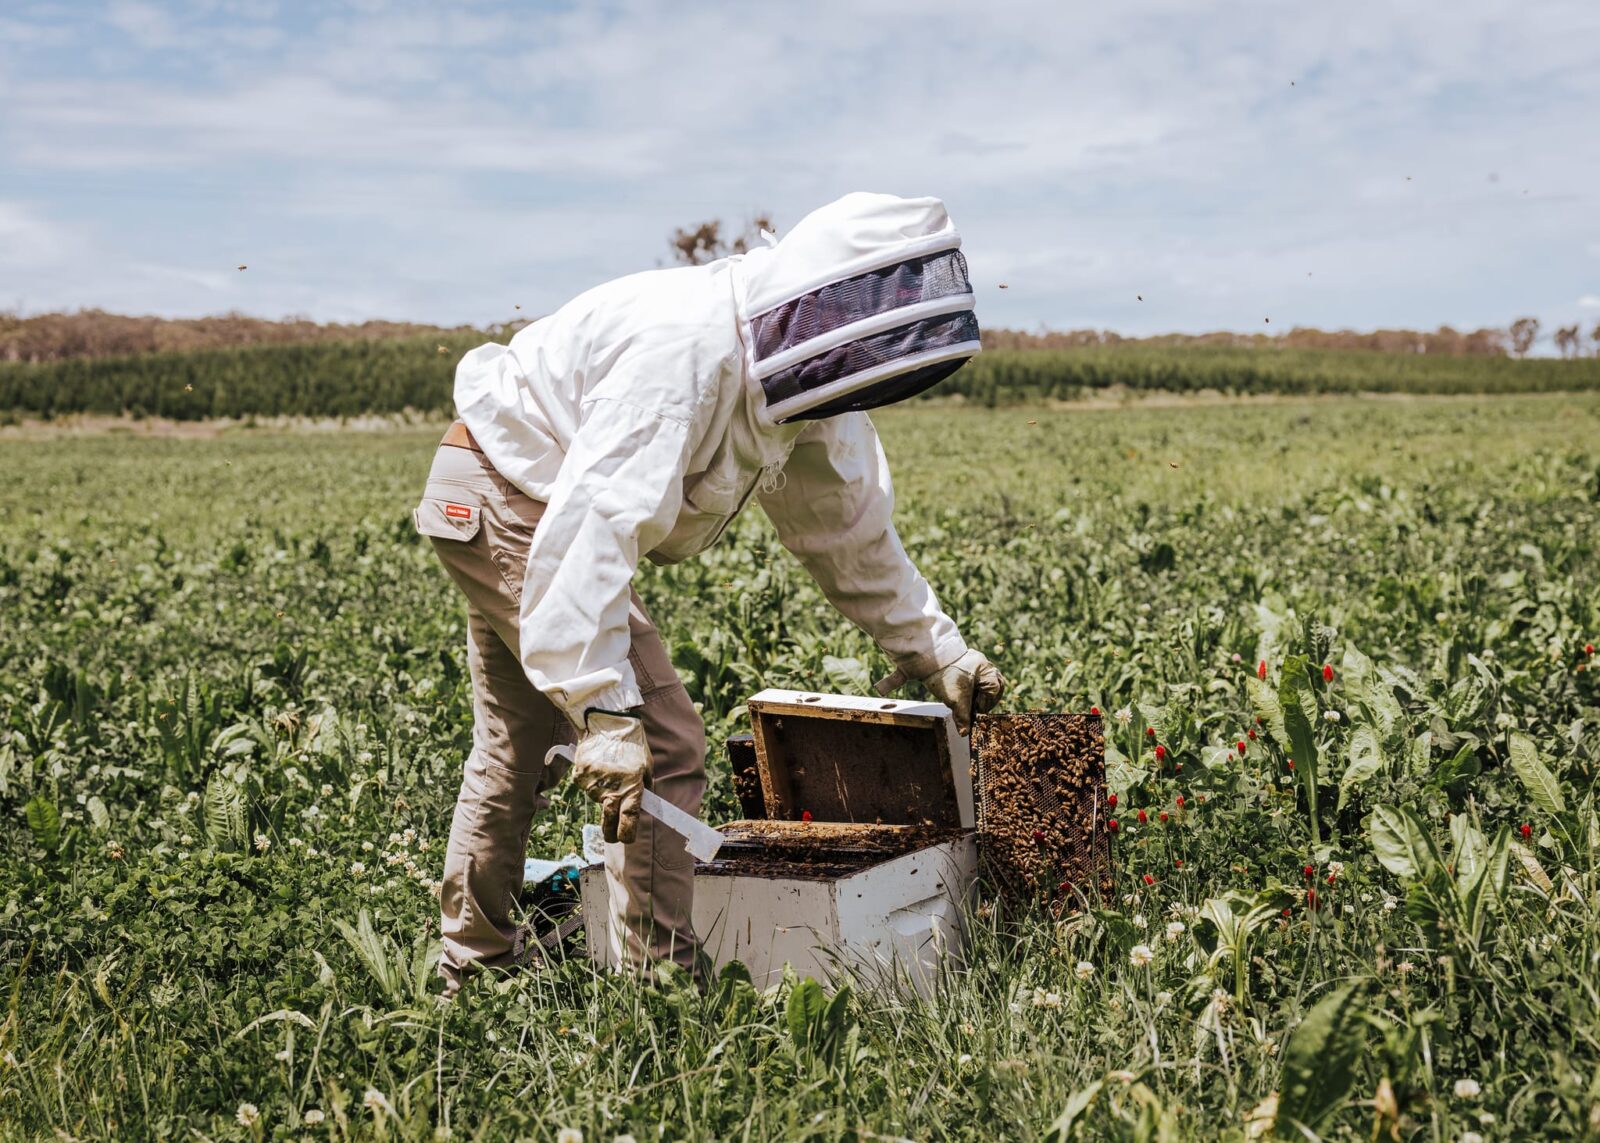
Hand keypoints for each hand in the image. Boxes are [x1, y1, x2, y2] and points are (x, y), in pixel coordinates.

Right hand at [571, 711, 650, 842]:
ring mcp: (594, 784)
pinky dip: (592, 782)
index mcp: (632, 786)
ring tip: (608, 773)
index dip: (627, 833)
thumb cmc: (632, 744)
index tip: (626, 839)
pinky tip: (598, 767)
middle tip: (612, 836)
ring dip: (603, 794)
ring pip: (599, 800)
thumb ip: (644, 786)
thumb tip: (641, 805)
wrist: (607, 723)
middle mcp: (612, 789)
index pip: (629, 818)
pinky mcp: (581, 777)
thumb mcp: (646, 765)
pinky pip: (587, 787)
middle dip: (611, 832)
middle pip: (609, 820)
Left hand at [922, 649, 1005, 733]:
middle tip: (974, 709)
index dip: (982, 707)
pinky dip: (971, 685)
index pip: (992, 695)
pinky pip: (975, 675)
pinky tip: (961, 691)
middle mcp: (986, 664)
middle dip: (983, 700)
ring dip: (977, 693)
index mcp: (989, 672)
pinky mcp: (967, 660)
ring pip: (984, 681)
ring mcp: (977, 661)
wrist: (927, 658)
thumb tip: (965, 733)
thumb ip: (963, 718)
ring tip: (967, 700)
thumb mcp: (956, 700)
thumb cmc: (946, 677)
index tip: (973, 714)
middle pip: (992, 688)